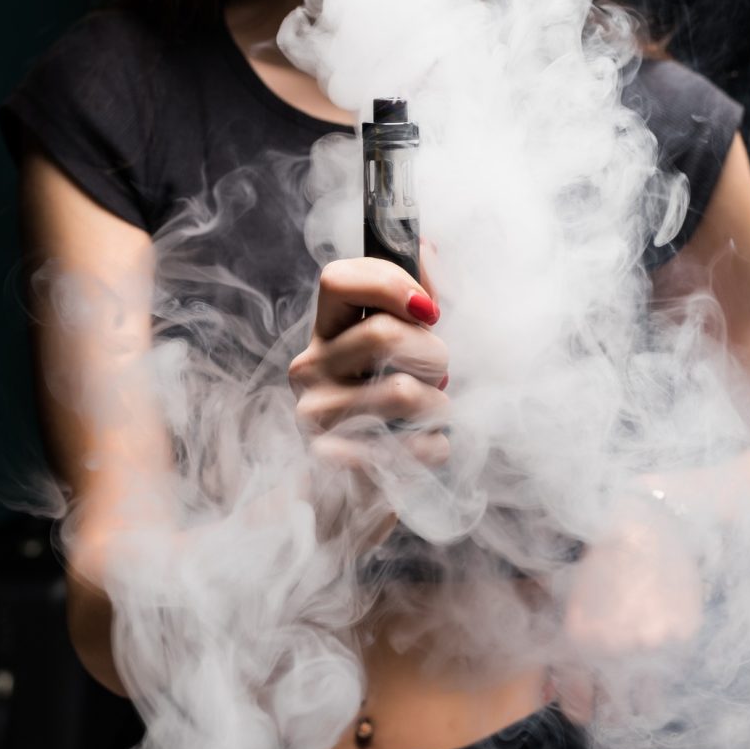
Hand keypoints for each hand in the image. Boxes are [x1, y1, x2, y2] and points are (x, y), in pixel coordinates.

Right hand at [288, 257, 449, 542]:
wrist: (350, 502)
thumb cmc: (390, 415)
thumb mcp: (403, 353)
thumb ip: (415, 302)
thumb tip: (427, 246)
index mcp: (325, 332)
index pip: (338, 278)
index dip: (390, 283)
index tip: (429, 309)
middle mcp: (309, 369)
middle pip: (385, 335)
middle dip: (435, 355)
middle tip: (439, 378)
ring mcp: (316, 416)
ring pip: (405, 392)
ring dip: (440, 407)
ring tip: (431, 417)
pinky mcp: (334, 461)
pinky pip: (412, 444)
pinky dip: (434, 448)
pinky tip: (419, 450)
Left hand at [551, 505, 702, 724]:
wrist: (642, 527)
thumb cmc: (600, 561)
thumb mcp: (568, 600)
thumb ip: (567, 646)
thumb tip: (558, 687)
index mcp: (581, 640)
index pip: (579, 705)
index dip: (580, 709)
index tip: (584, 709)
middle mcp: (616, 648)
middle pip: (616, 713)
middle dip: (612, 709)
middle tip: (614, 701)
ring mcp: (654, 644)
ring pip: (649, 701)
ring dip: (642, 696)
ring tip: (637, 681)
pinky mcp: (683, 636)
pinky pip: (673, 669)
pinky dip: (665, 663)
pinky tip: (656, 640)